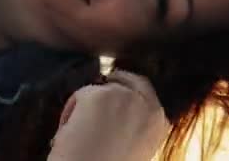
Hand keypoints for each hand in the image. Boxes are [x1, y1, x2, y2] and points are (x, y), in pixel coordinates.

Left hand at [47, 70, 170, 160]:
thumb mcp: (135, 148)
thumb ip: (135, 126)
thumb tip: (118, 112)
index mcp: (158, 122)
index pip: (145, 90)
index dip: (128, 89)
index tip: (116, 92)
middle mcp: (146, 105)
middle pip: (124, 79)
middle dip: (109, 86)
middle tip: (92, 96)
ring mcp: (123, 96)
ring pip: (100, 89)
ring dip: (87, 105)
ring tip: (79, 135)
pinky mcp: (99, 95)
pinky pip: (80, 95)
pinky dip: (71, 112)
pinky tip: (69, 134)